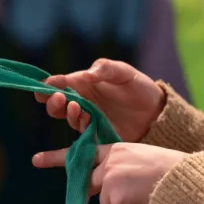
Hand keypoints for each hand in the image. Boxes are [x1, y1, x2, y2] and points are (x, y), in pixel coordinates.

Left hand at [33, 142, 186, 203]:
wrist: (182, 180)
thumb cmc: (169, 171)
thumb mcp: (141, 159)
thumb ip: (120, 167)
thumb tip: (104, 191)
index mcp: (116, 149)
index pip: (83, 153)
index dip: (57, 158)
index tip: (36, 159)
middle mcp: (109, 162)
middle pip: (90, 185)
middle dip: (101, 194)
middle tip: (113, 193)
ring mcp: (111, 179)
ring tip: (143, 199)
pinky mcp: (116, 198)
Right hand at [34, 59, 164, 142]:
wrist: (156, 112)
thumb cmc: (137, 87)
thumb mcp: (124, 72)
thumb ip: (106, 68)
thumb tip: (87, 74)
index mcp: (82, 84)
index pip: (58, 84)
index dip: (49, 85)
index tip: (47, 85)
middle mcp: (81, 102)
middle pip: (56, 105)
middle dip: (51, 101)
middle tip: (58, 97)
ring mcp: (88, 119)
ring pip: (68, 119)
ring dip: (68, 113)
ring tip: (76, 106)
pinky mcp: (97, 135)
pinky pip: (83, 134)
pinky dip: (82, 128)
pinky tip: (87, 120)